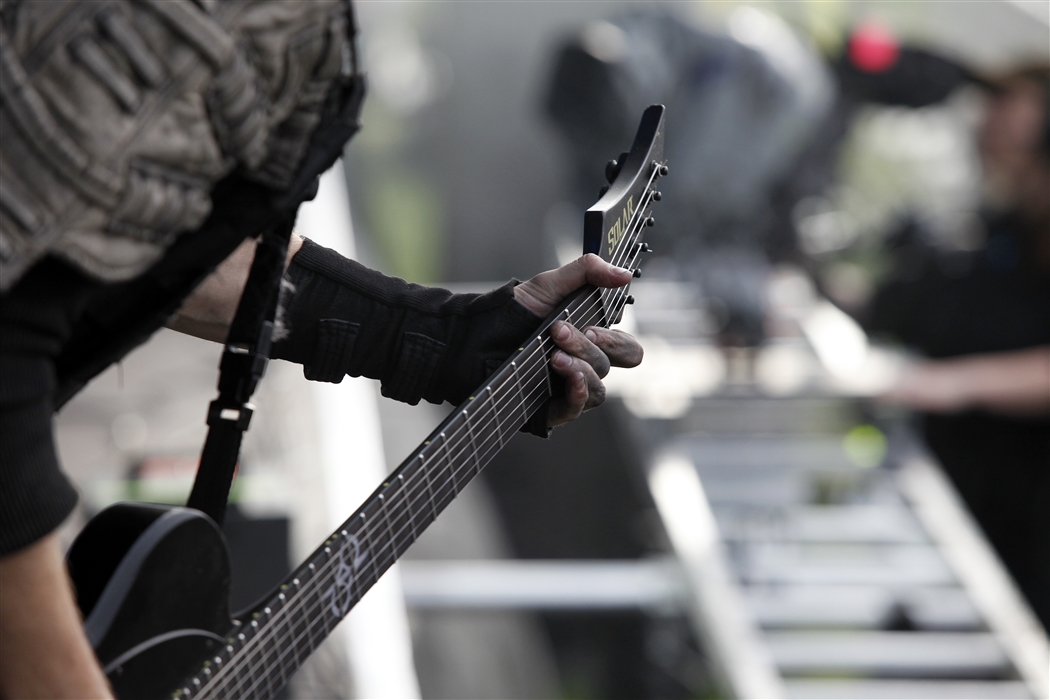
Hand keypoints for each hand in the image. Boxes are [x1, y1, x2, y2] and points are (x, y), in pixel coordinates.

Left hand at [514, 254, 642, 426]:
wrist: (475, 337)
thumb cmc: (514, 312)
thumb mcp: (549, 284)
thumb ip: (588, 271)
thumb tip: (625, 274)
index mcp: (592, 342)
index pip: (627, 350)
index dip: (616, 341)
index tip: (590, 326)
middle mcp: (585, 367)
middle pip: (610, 366)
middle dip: (590, 348)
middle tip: (561, 333)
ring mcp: (568, 389)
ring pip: (597, 389)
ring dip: (580, 367)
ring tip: (553, 355)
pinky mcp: (551, 408)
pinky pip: (576, 410)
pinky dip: (577, 394)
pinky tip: (569, 379)